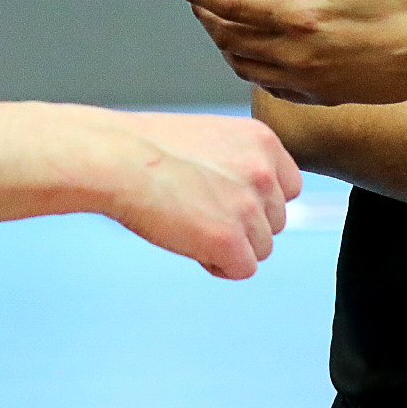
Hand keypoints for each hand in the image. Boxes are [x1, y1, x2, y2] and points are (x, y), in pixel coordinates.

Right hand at [98, 110, 301, 279]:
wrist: (117, 159)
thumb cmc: (150, 148)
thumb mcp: (212, 138)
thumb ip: (241, 164)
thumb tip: (254, 201)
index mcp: (262, 141)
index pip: (289, 188)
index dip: (258, 201)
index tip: (228, 201)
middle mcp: (263, 172)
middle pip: (276, 221)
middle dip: (244, 225)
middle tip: (201, 213)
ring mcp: (248, 207)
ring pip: (261, 248)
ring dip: (231, 246)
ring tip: (191, 226)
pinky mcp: (230, 240)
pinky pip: (242, 269)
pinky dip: (219, 265)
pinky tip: (191, 244)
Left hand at [167, 0, 406, 104]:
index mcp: (302, 17)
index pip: (232, 4)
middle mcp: (297, 54)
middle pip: (229, 38)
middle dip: (208, 16)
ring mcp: (307, 80)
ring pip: (244, 66)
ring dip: (226, 44)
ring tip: (221, 23)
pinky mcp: (321, 95)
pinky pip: (269, 85)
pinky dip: (251, 67)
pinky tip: (255, 53)